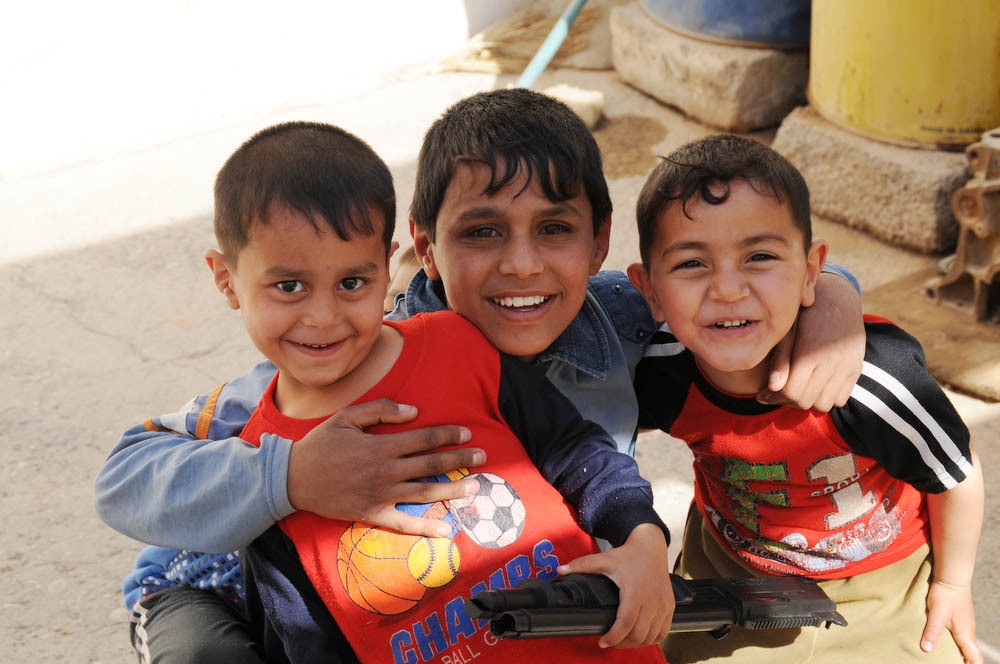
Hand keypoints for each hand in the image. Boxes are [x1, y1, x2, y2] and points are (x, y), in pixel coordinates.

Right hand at [286, 399, 485, 537]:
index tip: (467, 432)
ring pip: (425, 493)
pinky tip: (446, 530)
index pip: (424, 438)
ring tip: (475, 487)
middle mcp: (386, 471)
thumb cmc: (320, 445)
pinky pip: (404, 524)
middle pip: (431, 464)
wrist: (292, 478)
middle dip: (460, 459)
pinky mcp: (372, 514)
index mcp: (381, 445)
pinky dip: (425, 528)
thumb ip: (381, 411)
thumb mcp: (347, 417)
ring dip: (453, 490)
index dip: (448, 434)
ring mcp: (380, 495)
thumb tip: (414, 411)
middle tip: (483, 457)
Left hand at [557, 524, 672, 648]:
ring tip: (623, 640)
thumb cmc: (629, 555)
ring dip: (637, 643)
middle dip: (623, 643)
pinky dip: (652, 639)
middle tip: (610, 642)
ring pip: (652, 636)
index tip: (602, 642)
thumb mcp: (605, 559)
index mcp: (635, 591)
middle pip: (639, 634)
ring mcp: (663, 605)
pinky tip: (641, 636)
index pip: (625, 623)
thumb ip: (582, 565)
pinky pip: (664, 632)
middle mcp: (652, 601)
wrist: (652, 546)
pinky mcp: (670, 607)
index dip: (613, 637)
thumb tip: (560, 571)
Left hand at [759, 273, 863, 410]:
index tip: (762, 394)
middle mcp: (832, 362)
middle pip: (806, 401)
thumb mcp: (786, 332)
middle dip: (786, 401)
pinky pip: (841, 399)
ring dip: (806, 402)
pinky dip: (825, 398)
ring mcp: (847, 366)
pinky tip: (813, 387)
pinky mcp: (856, 369)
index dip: (773, 397)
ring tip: (794, 391)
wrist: (837, 300)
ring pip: (823, 404)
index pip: (791, 392)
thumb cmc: (804, 315)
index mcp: (811, 352)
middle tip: (775, 394)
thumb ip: (780, 360)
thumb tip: (772, 387)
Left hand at [922, 580, 982, 662]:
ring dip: (958, 651)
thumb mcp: (936, 614)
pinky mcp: (959, 617)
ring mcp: (965, 624)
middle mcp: (968, 631)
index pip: (975, 658)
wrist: (952, 576)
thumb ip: (932, 632)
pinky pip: (959, 634)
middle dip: (964, 661)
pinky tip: (943, 640)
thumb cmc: (946, 594)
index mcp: (965, 635)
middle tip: (948, 663)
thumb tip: (926, 650)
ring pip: (964, 643)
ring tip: (945, 657)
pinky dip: (954, 641)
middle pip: (970, 653)